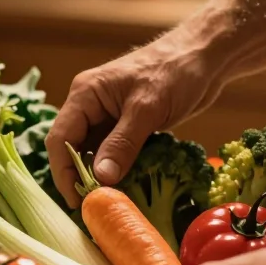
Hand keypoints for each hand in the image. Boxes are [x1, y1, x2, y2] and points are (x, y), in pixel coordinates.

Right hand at [46, 32, 223, 206]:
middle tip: (92, 207)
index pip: (60, 138)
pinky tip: (123, 187)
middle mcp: (91, 105)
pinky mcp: (127, 125)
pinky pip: (112, 152)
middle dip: (78, 177)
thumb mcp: (147, 109)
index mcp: (85, 94)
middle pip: (72, 148)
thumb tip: (100, 178)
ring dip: (97, 176)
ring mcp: (108, 116)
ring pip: (92, 152)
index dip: (63, 172)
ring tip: (107, 202)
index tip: (76, 201)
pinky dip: (115, 170)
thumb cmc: (175, 71)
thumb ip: (122, 143)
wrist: (204, 57)